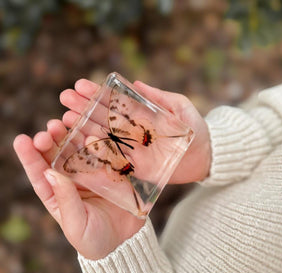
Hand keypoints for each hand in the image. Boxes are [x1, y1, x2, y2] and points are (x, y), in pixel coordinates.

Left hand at [13, 80, 144, 259]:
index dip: (30, 156)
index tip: (22, 140)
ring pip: (77, 149)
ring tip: (67, 122)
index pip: (40, 173)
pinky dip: (97, 140)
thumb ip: (65, 200)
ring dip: (72, 134)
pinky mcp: (109, 169)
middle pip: (58, 156)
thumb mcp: (77, 224)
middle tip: (50, 128)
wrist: (125, 239)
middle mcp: (71, 179)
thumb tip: (49, 172)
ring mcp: (91, 172)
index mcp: (57, 194)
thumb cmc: (95, 238)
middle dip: (52, 140)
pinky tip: (94, 131)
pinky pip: (102, 152)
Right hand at [61, 80, 210, 183]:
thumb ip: (159, 97)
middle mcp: (131, 131)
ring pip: (104, 138)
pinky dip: (97, 154)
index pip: (114, 102)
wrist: (204, 156)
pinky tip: (81, 144)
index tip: (79, 85)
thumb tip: (137, 83)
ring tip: (66, 119)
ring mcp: (131, 149)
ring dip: (84, 128)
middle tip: (65, 98)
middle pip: (103, 118)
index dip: (97, 93)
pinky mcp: (135, 167)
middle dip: (84, 107)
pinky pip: (113, 160)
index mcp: (140, 115)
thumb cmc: (195, 127)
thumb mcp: (179, 106)